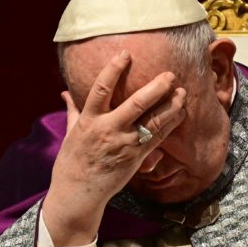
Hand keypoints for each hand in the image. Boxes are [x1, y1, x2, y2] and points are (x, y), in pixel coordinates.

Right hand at [42, 51, 185, 246]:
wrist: (78, 192)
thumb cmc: (72, 160)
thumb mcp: (70, 132)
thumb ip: (73, 109)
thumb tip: (65, 92)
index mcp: (90, 120)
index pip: (101, 89)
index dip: (113, 69)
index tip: (125, 54)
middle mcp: (108, 130)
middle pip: (136, 104)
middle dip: (156, 88)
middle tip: (170, 74)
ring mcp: (124, 144)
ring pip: (152, 121)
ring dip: (170, 106)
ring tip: (182, 92)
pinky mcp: (136, 158)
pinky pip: (157, 138)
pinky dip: (170, 124)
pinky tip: (180, 113)